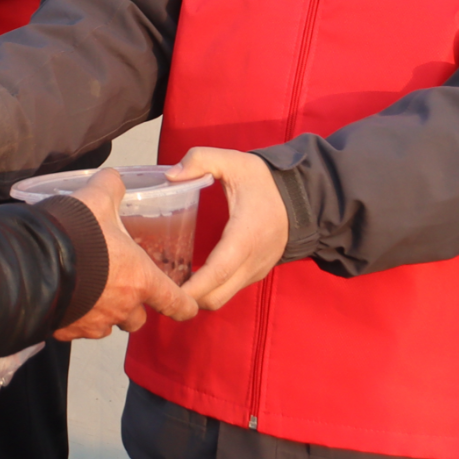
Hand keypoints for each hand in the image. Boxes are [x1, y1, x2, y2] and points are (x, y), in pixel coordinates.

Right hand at [51, 169, 198, 339]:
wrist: (31, 262)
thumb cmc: (75, 233)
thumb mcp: (96, 199)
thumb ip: (111, 187)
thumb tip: (114, 178)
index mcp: (140, 280)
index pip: (176, 303)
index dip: (185, 305)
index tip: (187, 306)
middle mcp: (122, 307)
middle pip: (138, 319)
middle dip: (132, 307)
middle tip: (120, 287)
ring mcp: (94, 323)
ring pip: (107, 325)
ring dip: (103, 312)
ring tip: (88, 290)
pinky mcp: (68, 330)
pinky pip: (77, 328)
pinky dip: (75, 317)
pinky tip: (64, 296)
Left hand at [173, 147, 289, 311]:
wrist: (300, 198)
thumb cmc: (263, 181)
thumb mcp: (233, 161)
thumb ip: (200, 159)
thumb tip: (170, 175)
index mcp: (246, 235)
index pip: (218, 271)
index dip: (194, 285)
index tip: (169, 290)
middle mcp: (252, 261)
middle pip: (217, 295)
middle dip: (188, 298)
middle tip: (159, 285)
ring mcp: (255, 270)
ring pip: (222, 297)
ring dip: (198, 296)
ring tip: (170, 281)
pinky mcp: (254, 273)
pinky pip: (229, 290)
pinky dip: (209, 290)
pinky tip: (190, 275)